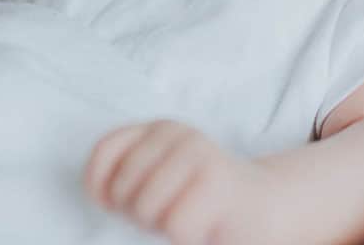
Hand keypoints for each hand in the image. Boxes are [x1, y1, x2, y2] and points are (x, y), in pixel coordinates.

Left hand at [85, 119, 280, 244]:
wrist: (263, 209)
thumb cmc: (199, 202)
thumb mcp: (157, 180)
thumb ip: (126, 174)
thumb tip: (100, 194)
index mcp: (160, 128)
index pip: (104, 152)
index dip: (102, 187)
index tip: (123, 202)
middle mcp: (180, 134)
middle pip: (122, 188)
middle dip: (139, 213)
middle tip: (172, 209)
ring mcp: (200, 154)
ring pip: (144, 207)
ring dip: (164, 225)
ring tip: (190, 215)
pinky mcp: (217, 181)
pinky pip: (175, 225)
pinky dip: (187, 236)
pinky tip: (207, 224)